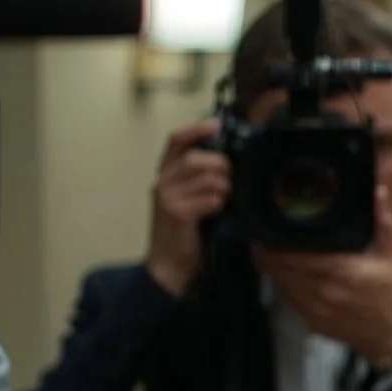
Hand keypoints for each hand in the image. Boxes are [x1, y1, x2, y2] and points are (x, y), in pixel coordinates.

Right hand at [147, 120, 229, 296]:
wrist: (168, 265)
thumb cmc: (185, 233)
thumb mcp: (190, 200)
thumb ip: (200, 179)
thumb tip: (228, 163)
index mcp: (165, 175)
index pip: (176, 140)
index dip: (196, 129)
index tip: (215, 125)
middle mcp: (162, 182)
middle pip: (196, 158)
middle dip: (220, 166)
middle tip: (228, 181)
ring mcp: (167, 197)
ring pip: (206, 178)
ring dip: (223, 188)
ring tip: (223, 200)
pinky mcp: (177, 213)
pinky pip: (209, 199)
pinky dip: (218, 204)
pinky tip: (216, 213)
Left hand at [253, 188, 391, 371]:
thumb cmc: (391, 292)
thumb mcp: (390, 255)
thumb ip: (381, 224)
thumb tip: (377, 193)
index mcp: (340, 271)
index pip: (294, 256)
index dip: (273, 245)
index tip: (263, 232)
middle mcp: (323, 291)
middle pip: (281, 270)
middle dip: (267, 254)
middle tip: (260, 238)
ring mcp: (315, 309)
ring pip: (281, 284)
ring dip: (272, 269)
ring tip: (266, 253)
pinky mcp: (312, 321)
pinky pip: (289, 299)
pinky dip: (283, 285)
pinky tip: (283, 275)